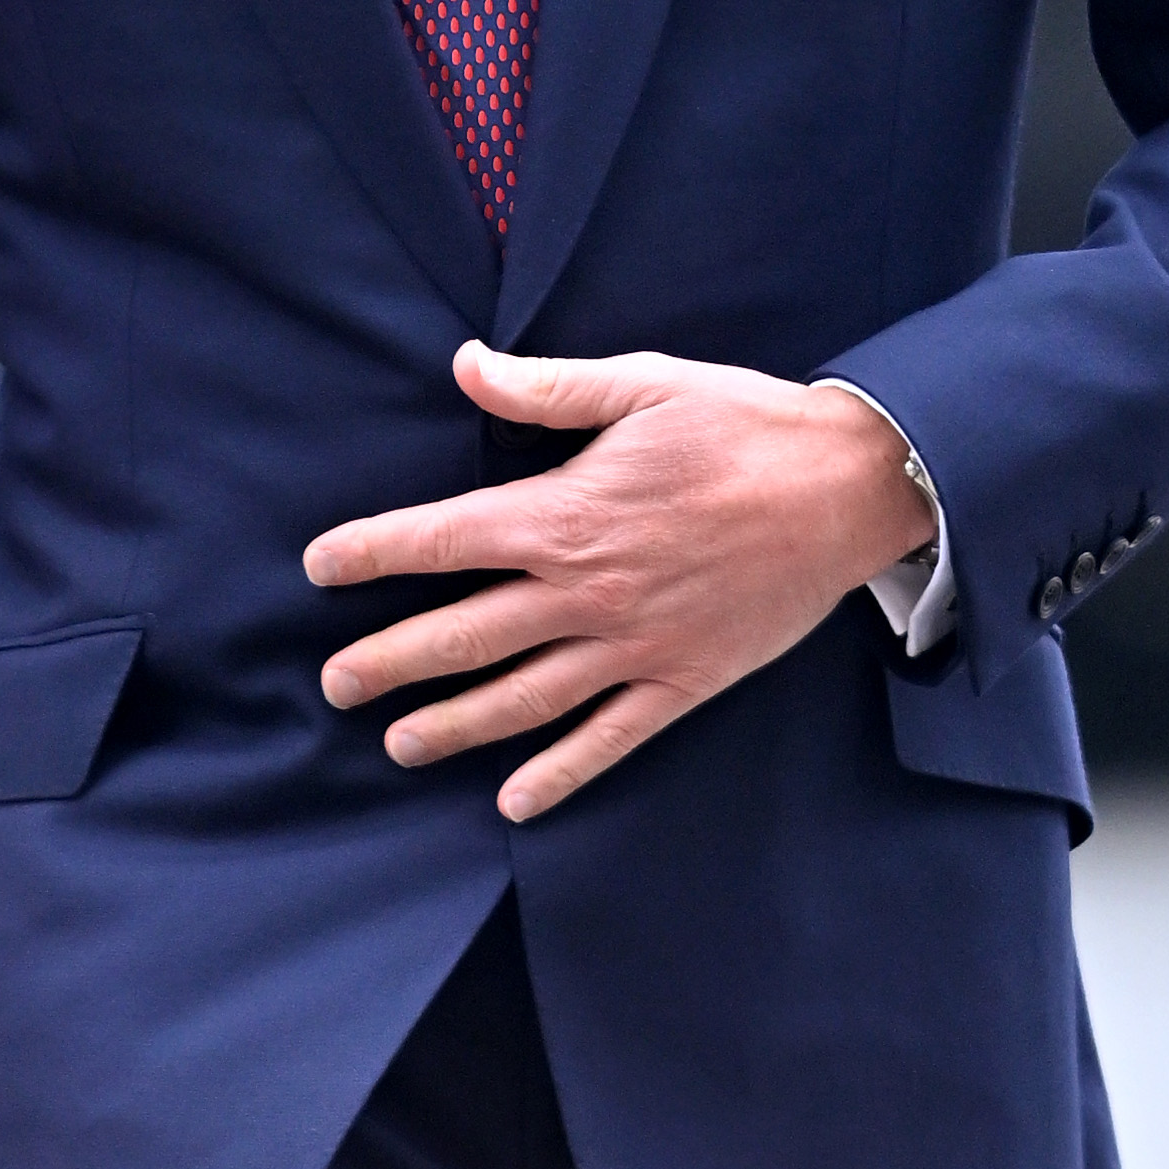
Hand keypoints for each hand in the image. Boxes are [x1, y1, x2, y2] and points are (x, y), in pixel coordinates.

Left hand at [307, 343, 935, 819]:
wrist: (850, 487)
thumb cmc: (744, 426)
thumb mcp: (643, 386)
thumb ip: (547, 391)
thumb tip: (464, 366)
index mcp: (564, 514)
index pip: (441, 539)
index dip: (372, 552)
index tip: (318, 566)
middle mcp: (585, 591)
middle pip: (462, 635)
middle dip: (388, 661)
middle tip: (333, 683)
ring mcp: (631, 645)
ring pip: (520, 700)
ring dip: (450, 726)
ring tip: (397, 744)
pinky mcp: (680, 682)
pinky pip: (607, 741)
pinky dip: (557, 775)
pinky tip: (512, 802)